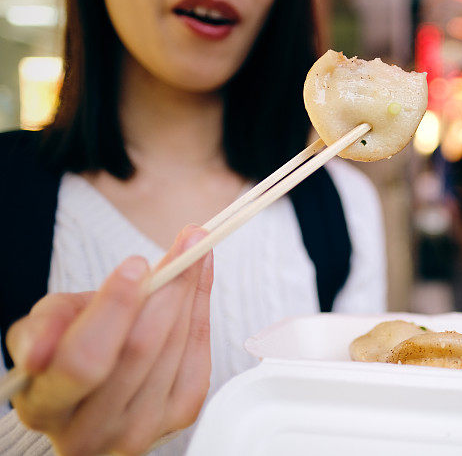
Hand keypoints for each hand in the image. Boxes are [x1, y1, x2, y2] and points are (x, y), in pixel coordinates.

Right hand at [5, 225, 213, 455]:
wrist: (94, 387)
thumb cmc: (68, 346)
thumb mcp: (48, 326)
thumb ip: (48, 323)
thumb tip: (44, 346)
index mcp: (46, 407)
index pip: (84, 359)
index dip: (114, 308)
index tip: (137, 264)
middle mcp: (91, 433)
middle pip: (140, 349)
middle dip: (168, 288)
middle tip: (188, 244)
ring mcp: (138, 431)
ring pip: (176, 347)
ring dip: (190, 290)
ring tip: (197, 250)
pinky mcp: (178, 417)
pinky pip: (198, 356)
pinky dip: (202, 309)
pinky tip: (200, 279)